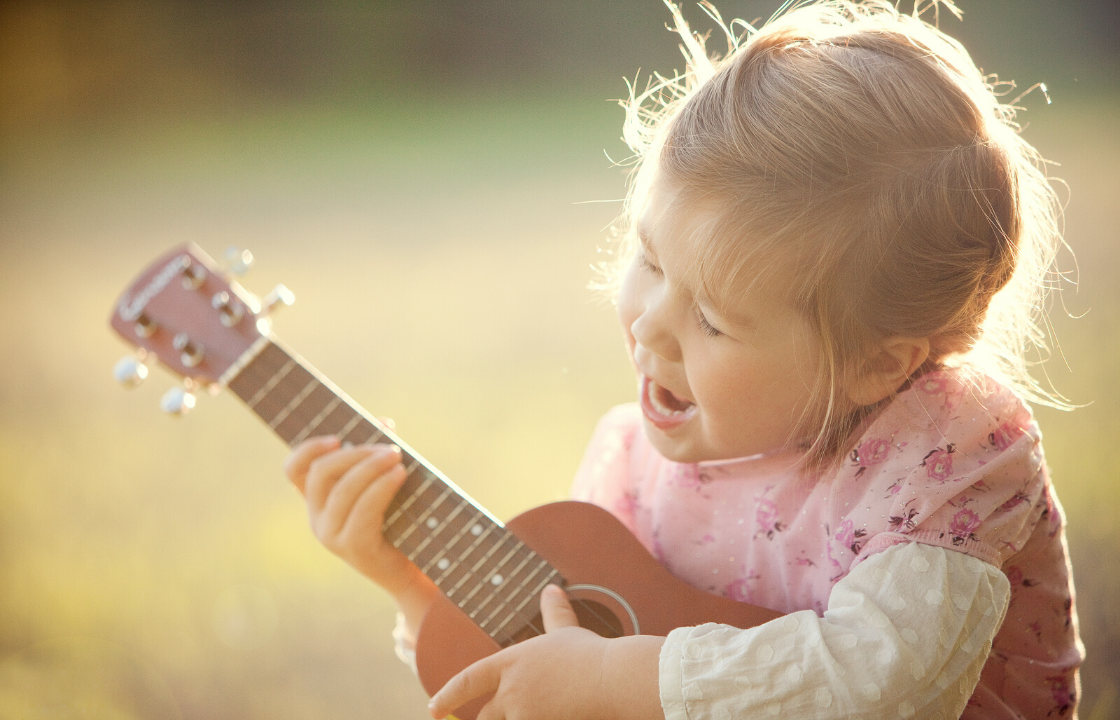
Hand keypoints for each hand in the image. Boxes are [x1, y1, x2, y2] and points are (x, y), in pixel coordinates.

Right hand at [284, 435, 414, 594]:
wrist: (413, 570)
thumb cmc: (400, 522)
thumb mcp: (385, 484)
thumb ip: (378, 454)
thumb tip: (384, 422)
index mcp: (318, 500)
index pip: (294, 470)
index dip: (308, 449)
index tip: (337, 437)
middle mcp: (317, 518)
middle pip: (321, 472)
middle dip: (355, 453)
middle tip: (389, 448)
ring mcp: (332, 535)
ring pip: (343, 490)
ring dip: (371, 467)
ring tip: (397, 457)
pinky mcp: (354, 547)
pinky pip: (363, 511)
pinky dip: (381, 488)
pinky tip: (399, 475)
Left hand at [428, 585, 664, 719]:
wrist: (612, 678)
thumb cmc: (591, 653)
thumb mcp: (566, 630)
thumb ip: (554, 612)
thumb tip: (551, 588)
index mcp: (511, 663)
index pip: (468, 681)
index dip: (447, 695)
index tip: (434, 707)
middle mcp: (512, 691)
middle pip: (485, 716)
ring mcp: (525, 715)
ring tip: (537, 711)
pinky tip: (551, 718)